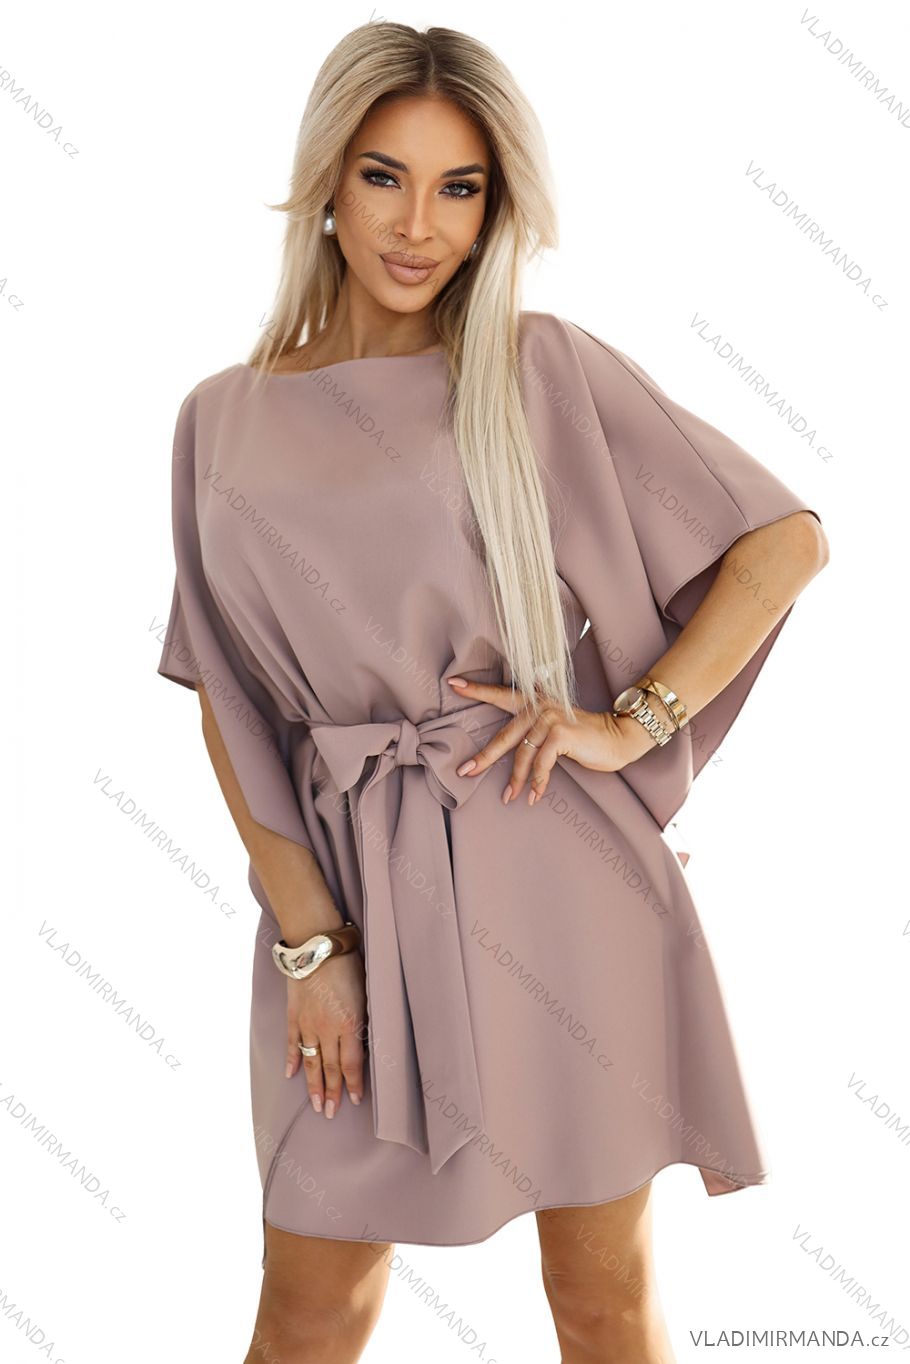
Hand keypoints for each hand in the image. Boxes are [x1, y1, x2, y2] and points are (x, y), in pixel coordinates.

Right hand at [285, 951, 366, 1119]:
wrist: (318, 946)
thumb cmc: (348, 964)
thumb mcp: (366, 993)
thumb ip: (362, 1019)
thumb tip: (362, 1040)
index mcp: (349, 1025)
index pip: (352, 1065)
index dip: (353, 1085)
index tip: (354, 1101)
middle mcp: (327, 1030)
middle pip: (330, 1069)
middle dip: (332, 1093)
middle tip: (331, 1114)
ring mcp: (308, 1024)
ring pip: (310, 1062)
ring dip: (313, 1085)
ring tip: (316, 1105)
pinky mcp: (294, 1015)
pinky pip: (292, 1043)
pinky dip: (292, 1060)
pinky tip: (291, 1075)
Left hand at [446, 676, 656, 804]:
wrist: (618, 738)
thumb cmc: (585, 738)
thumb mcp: (556, 730)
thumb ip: (534, 732)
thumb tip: (510, 752)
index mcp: (535, 702)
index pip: (501, 694)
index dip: (477, 690)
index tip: (453, 684)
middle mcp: (539, 706)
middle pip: (504, 735)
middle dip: (483, 757)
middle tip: (464, 771)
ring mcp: (550, 718)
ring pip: (522, 755)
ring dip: (515, 780)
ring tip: (509, 797)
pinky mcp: (561, 733)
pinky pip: (541, 763)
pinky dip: (538, 782)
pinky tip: (535, 795)